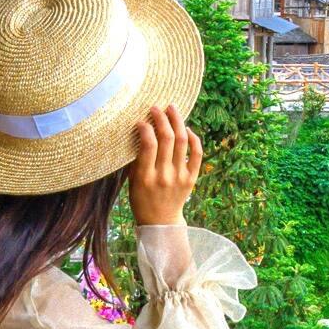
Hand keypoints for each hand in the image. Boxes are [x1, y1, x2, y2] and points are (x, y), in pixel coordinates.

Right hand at [128, 103, 202, 225]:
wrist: (161, 221)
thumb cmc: (141, 198)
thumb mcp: (132, 181)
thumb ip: (137, 159)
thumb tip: (141, 131)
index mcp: (145, 177)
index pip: (148, 145)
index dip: (145, 128)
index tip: (141, 120)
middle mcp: (164, 175)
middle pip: (167, 139)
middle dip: (161, 118)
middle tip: (156, 107)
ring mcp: (180, 176)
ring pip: (182, 141)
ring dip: (177, 121)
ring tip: (172, 109)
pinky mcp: (192, 178)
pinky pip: (196, 153)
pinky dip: (193, 138)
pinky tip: (186, 128)